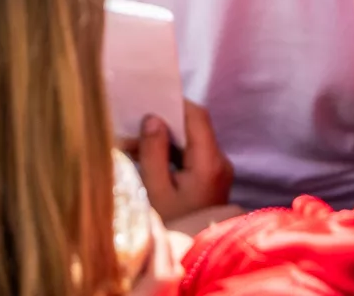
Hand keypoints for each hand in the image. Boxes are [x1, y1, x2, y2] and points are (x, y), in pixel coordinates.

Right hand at [134, 104, 233, 227]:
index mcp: (209, 162)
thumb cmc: (174, 225)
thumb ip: (153, 152)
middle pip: (194, 126)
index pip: (197, 116)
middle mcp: (219, 161)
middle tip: (133, 124)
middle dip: (163, 122)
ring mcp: (217, 168)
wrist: (195, 254)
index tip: (149, 99)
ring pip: (190, 139)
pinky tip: (146, 157)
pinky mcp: (211, 176)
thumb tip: (153, 119)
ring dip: (163, 138)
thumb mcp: (156, 190)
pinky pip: (191, 153)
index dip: (174, 102)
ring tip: (133, 143)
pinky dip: (170, 151)